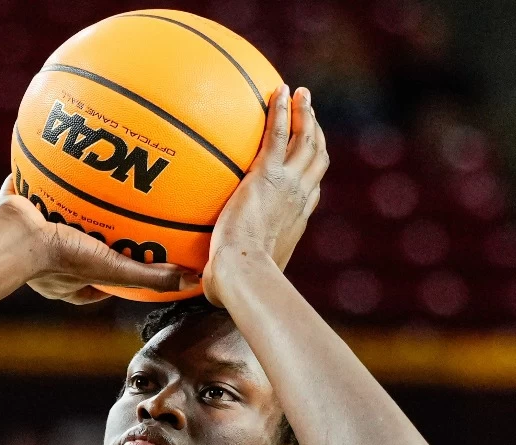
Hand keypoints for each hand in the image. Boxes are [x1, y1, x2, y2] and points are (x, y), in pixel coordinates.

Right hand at [0, 176, 194, 303]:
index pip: (97, 280)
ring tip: (89, 180)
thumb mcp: (115, 269)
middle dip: (93, 232)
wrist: (13, 236)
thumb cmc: (61, 258)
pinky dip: (44, 175)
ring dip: (69, 202)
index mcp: (66, 281)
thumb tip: (194, 282)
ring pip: (55, 217)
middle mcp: (46, 261)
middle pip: (77, 246)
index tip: (132, 257)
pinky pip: (33, 189)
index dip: (116, 271)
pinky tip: (60, 151)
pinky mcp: (14, 209)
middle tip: (112, 216)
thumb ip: (152, 276)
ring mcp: (28, 236)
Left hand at [202, 85, 326, 306]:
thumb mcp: (236, 273)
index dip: (310, 171)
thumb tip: (199, 281)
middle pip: (316, 157)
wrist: (243, 272)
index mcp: (296, 219)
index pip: (310, 189)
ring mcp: (288, 184)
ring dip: (306, 114)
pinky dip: (282, 110)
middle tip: (309, 112)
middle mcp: (300, 198)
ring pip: (306, 140)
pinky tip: (278, 90)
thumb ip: (223, 269)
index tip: (305, 158)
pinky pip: (279, 133)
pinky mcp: (268, 173)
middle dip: (315, 132)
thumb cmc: (237, 283)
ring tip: (300, 94)